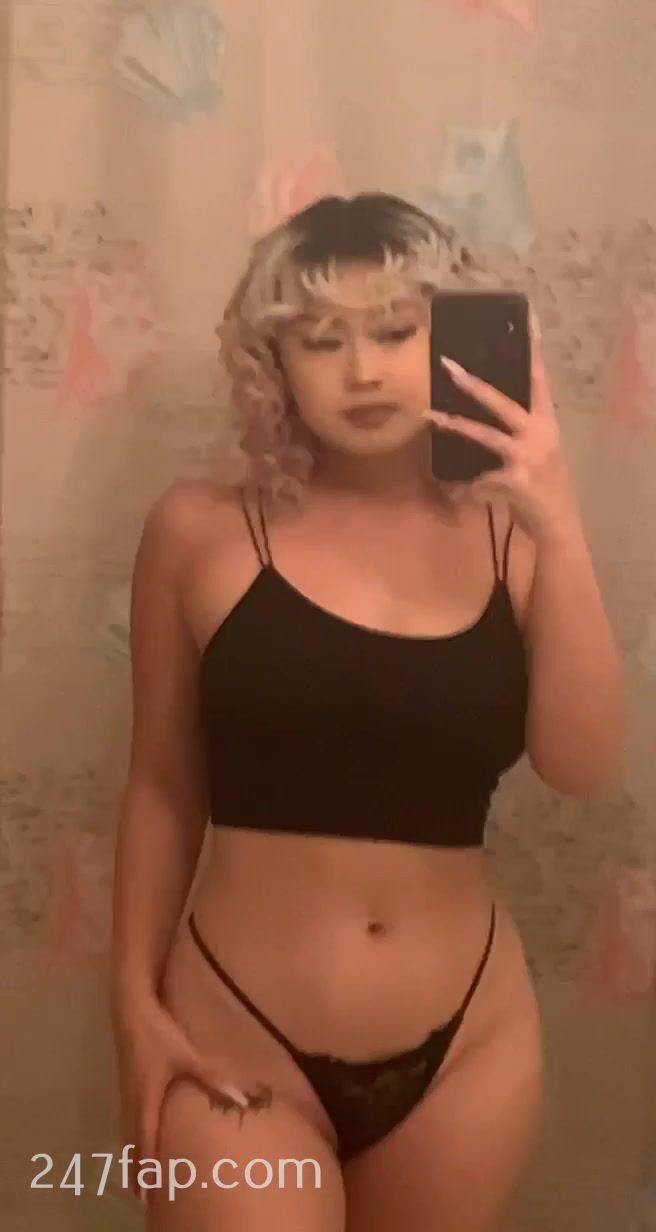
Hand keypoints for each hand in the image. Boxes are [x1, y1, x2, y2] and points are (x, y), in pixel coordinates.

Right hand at [113, 995, 249, 1203]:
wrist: (131, 1010)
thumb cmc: (158, 1035)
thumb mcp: (187, 1055)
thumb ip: (213, 1078)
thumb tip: (240, 1098)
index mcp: (145, 1101)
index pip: (144, 1144)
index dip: (145, 1171)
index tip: (146, 1196)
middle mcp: (132, 1101)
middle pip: (131, 1144)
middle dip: (137, 1170)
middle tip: (141, 1195)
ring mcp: (127, 1092)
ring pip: (127, 1132)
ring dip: (133, 1154)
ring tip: (138, 1175)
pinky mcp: (127, 1082)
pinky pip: (127, 1119)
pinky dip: (131, 1137)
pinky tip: (137, 1136)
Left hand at [424, 323, 581, 544]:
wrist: (558, 525)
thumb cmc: (545, 488)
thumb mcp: (541, 454)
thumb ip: (520, 434)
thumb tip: (483, 419)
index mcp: (547, 424)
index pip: (540, 382)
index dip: (532, 354)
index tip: (527, 324)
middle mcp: (539, 435)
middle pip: (502, 402)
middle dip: (473, 383)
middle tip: (449, 366)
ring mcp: (526, 457)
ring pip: (484, 434)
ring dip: (454, 424)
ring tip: (429, 417)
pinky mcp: (514, 481)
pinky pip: (477, 481)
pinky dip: (463, 489)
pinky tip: (455, 494)